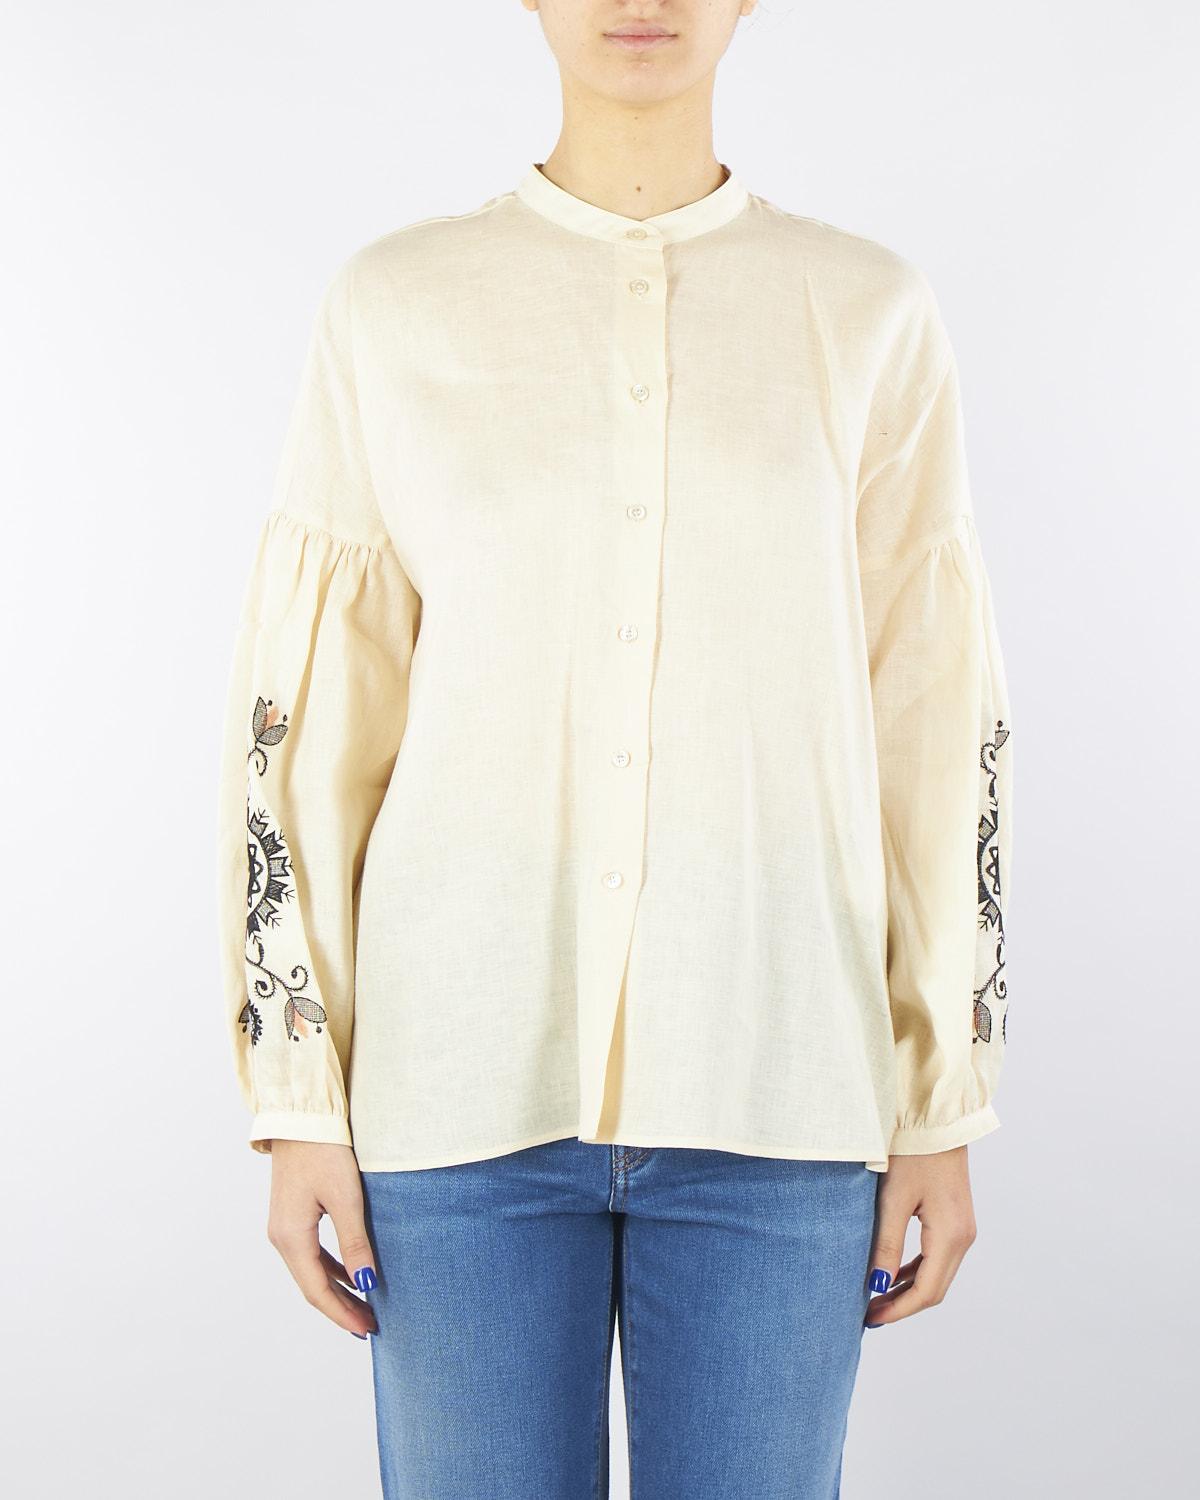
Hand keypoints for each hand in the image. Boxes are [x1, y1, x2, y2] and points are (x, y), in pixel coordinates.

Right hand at [265, 1140, 378, 1337]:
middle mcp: (281, 1237)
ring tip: (364, 1306)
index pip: (317, 1291)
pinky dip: (331, 1268)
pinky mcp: (292, 1214)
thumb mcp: (346, 1197)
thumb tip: (366, 1283)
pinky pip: (311, 1252)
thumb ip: (355, 1242)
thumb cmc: (324, 1151)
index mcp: (291, 1237)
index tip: (368, 1328)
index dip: (343, 1313)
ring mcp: (284, 1226)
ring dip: (337, 1289)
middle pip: (313, 1285)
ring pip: (312, 1270)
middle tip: (370, 1325)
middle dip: (341, 1307)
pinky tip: (351, 1273)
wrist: (302, 1116)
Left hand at [864, 1145, 977, 1326]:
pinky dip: (916, 1270)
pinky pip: (938, 1256)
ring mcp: (963, 1229)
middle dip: (902, 1304)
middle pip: (935, 1288)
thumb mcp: (893, 1199)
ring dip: (909, 1289)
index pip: (927, 1291)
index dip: (898, 1309)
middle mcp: (964, 1237)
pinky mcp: (956, 1219)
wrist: (936, 1119)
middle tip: (869, 1314)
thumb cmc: (912, 1153)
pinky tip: (893, 1274)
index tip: (870, 1318)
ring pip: (937, 1274)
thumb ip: (887, 1244)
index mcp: (951, 1236)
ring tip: (876, 1298)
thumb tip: (878, 1286)